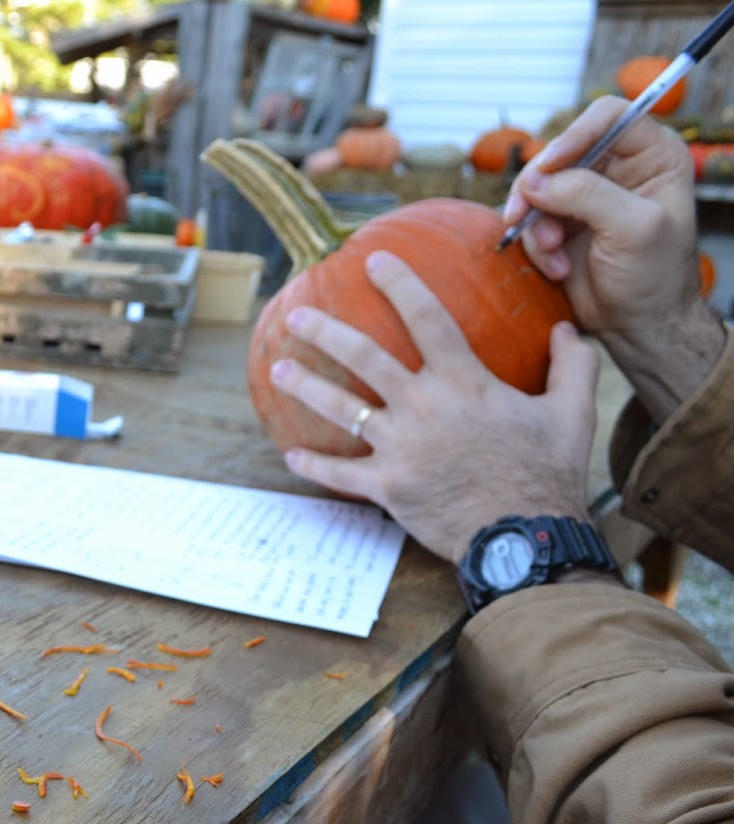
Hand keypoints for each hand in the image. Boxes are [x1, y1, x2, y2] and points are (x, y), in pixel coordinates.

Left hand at [271, 251, 599, 563]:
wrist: (527, 536)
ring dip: (305, 386)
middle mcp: (423, 407)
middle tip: (296, 314)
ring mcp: (400, 447)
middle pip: (364, 357)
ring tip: (277, 369)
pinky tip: (291, 456)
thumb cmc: (549, 473)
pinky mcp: (387, 486)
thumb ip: (572, 365)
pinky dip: (314, 465)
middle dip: (325, 331)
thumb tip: (568, 328)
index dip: (399, 284)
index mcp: (464, 382)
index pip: (427, 318)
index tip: (372, 260)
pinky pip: (341, 473)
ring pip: (340, 409)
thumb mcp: (573, 413)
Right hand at [504, 95, 723, 421]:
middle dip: (542, 189)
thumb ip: (588, 195)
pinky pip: (529, 219)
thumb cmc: (654, 277)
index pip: (608, 117)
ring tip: (552, 254)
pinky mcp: (560, 222)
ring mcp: (586, 195)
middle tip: (524, 217)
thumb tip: (536, 181)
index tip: (548, 168)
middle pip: (562, 151)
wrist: (636, 324)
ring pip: (538, 187)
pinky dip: (534, 245)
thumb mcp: (633, 229)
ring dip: (536, 224)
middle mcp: (618, 168)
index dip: (574, 135)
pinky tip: (556, 268)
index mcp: (653, 156)